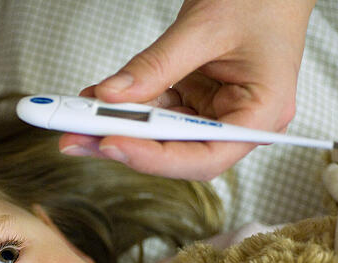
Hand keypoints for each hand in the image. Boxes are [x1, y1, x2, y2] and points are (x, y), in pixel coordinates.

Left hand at [59, 0, 315, 179]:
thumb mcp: (204, 28)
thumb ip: (156, 66)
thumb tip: (110, 96)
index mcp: (262, 114)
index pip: (204, 157)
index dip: (155, 158)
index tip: (111, 144)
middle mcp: (238, 122)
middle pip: (176, 152)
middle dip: (124, 144)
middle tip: (75, 137)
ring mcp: (215, 112)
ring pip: (161, 135)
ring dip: (118, 127)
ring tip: (76, 119)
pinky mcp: (197, 99)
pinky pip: (157, 111)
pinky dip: (126, 107)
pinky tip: (96, 101)